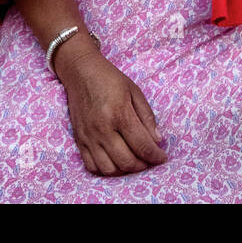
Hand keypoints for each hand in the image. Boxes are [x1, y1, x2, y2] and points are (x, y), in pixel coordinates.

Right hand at [54, 37, 167, 176]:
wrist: (80, 72)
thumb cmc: (110, 79)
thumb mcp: (134, 91)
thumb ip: (147, 117)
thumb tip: (157, 140)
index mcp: (119, 114)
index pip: (142, 145)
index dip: (156, 156)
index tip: (162, 157)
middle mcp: (103, 128)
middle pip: (126, 161)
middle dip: (143, 166)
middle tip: (149, 160)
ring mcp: (88, 137)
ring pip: (109, 169)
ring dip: (125, 171)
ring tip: (133, 161)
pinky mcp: (79, 140)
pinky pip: (91, 166)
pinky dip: (106, 170)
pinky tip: (115, 161)